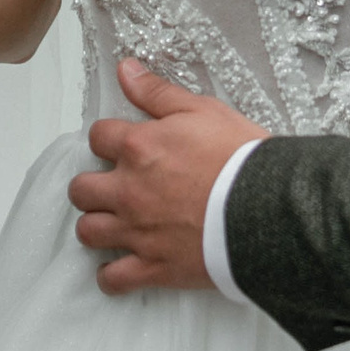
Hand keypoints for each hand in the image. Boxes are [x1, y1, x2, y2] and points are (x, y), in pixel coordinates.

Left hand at [68, 59, 266, 294]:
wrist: (268, 208)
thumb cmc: (240, 158)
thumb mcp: (202, 110)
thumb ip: (157, 92)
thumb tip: (125, 71)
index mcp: (139, 148)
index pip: (97, 137)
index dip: (108, 139)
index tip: (121, 144)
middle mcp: (129, 190)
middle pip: (81, 189)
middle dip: (92, 185)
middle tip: (113, 185)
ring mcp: (138, 232)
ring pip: (88, 232)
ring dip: (97, 225)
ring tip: (114, 222)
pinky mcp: (153, 267)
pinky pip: (113, 279)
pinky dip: (112, 275)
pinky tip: (120, 266)